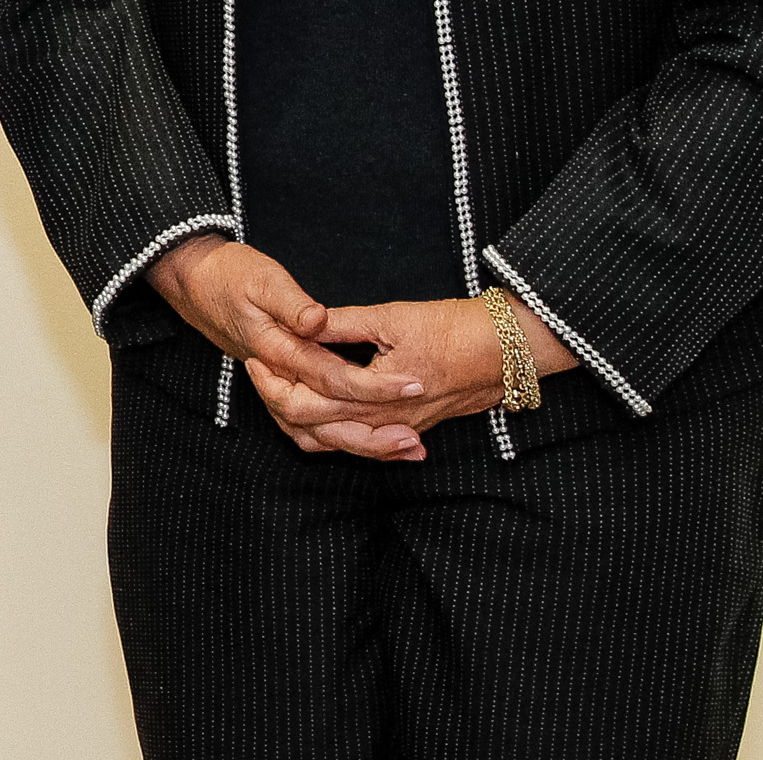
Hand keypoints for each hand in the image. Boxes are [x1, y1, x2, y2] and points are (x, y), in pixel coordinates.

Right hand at [144, 237, 426, 457]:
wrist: (195, 282)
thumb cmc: (230, 275)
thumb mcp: (262, 278)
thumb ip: (291, 303)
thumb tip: (317, 320)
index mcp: (274, 350)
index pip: (330, 376)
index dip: (374, 385)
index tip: (414, 385)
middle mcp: (273, 377)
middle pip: (324, 420)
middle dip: (372, 432)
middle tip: (416, 437)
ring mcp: (273, 389)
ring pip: (316, 434)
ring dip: (362, 446)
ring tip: (407, 447)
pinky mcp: (279, 392)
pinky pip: (308, 432)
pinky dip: (342, 442)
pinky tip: (375, 441)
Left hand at [272, 291, 579, 459]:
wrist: (508, 352)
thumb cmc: (452, 329)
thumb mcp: (391, 317)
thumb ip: (342, 324)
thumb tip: (302, 322)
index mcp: (373, 394)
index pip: (308, 400)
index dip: (275, 380)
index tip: (254, 357)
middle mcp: (384, 422)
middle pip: (316, 428)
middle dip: (280, 402)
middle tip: (257, 373)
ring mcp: (399, 430)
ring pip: (338, 443)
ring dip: (306, 423)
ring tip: (281, 392)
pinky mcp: (412, 429)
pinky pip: (364, 444)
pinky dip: (337, 436)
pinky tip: (324, 422)